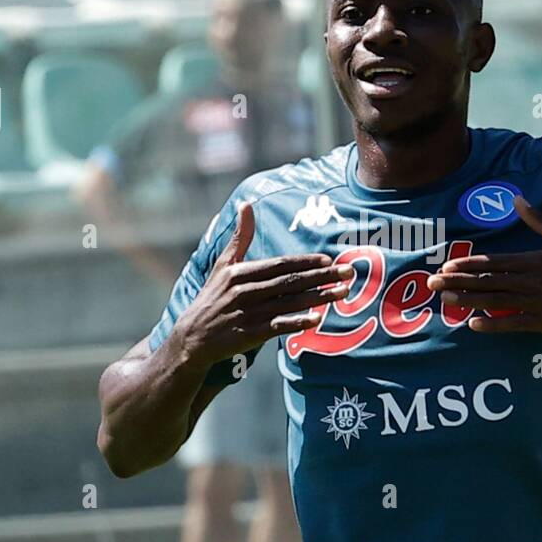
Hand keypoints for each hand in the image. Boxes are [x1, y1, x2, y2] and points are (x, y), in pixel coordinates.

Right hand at [176, 201, 353, 365]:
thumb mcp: (222, 265)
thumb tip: (246, 203)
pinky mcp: (249, 334)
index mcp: (240, 272)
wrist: (192, 337)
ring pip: (290, 303)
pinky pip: (278, 326)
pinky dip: (297, 322)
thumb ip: (240, 237)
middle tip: (349, 272)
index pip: (279, 264)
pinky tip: (317, 319)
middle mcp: (245, 291)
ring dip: (319, 297)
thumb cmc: (212, 298)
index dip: (305, 262)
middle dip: (323, 277)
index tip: (328, 260)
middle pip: (290, 282)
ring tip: (343, 292)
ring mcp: (248, 313)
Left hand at [426, 196, 541, 332]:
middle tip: (431, 285)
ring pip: (495, 301)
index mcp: (534, 259)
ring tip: (445, 301)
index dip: (467, 265)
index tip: (445, 267)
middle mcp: (532, 280)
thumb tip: (518, 198)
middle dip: (457, 282)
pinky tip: (473, 324)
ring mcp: (538, 302)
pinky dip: (493, 324)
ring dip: (468, 300)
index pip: (493, 262)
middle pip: (487, 281)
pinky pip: (514, 323)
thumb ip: (539, 218)